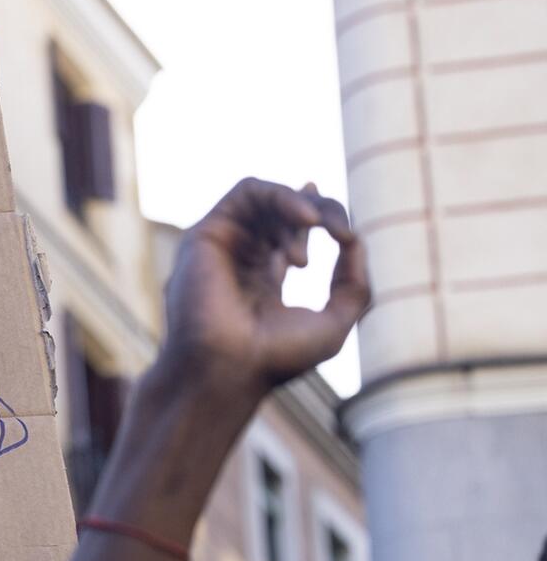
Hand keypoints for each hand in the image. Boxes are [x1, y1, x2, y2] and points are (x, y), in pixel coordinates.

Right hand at [153, 177, 369, 403]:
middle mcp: (236, 262)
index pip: (285, 232)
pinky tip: (306, 218)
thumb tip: (354, 240)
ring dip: (304, 206)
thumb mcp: (336, 321)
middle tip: (342, 234)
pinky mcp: (205, 235)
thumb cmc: (276, 358)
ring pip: (266, 197)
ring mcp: (219, 247)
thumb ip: (353, 282)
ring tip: (319, 228)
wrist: (230, 369)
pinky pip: (247, 191)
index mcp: (258, 282)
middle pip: (282, 212)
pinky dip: (283, 195)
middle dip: (322, 213)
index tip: (345, 234)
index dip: (319, 216)